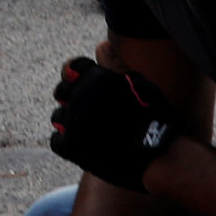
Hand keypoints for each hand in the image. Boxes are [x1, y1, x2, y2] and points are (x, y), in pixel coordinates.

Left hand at [50, 55, 184, 191]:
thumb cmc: (157, 120)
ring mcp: (73, 121)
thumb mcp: (145, 86)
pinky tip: (84, 146)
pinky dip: (67, 144)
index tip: (84, 83)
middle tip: (87, 110)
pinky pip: (56, 140)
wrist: (159, 156)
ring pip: (59, 116)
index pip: (74, 66)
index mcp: (97, 78)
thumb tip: (107, 59)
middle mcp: (81, 96)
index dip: (79, 75)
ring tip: (89, 132)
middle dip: (72, 98)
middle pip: (62, 91)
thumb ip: (121, 73)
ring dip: (71, 122)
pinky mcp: (70, 146)